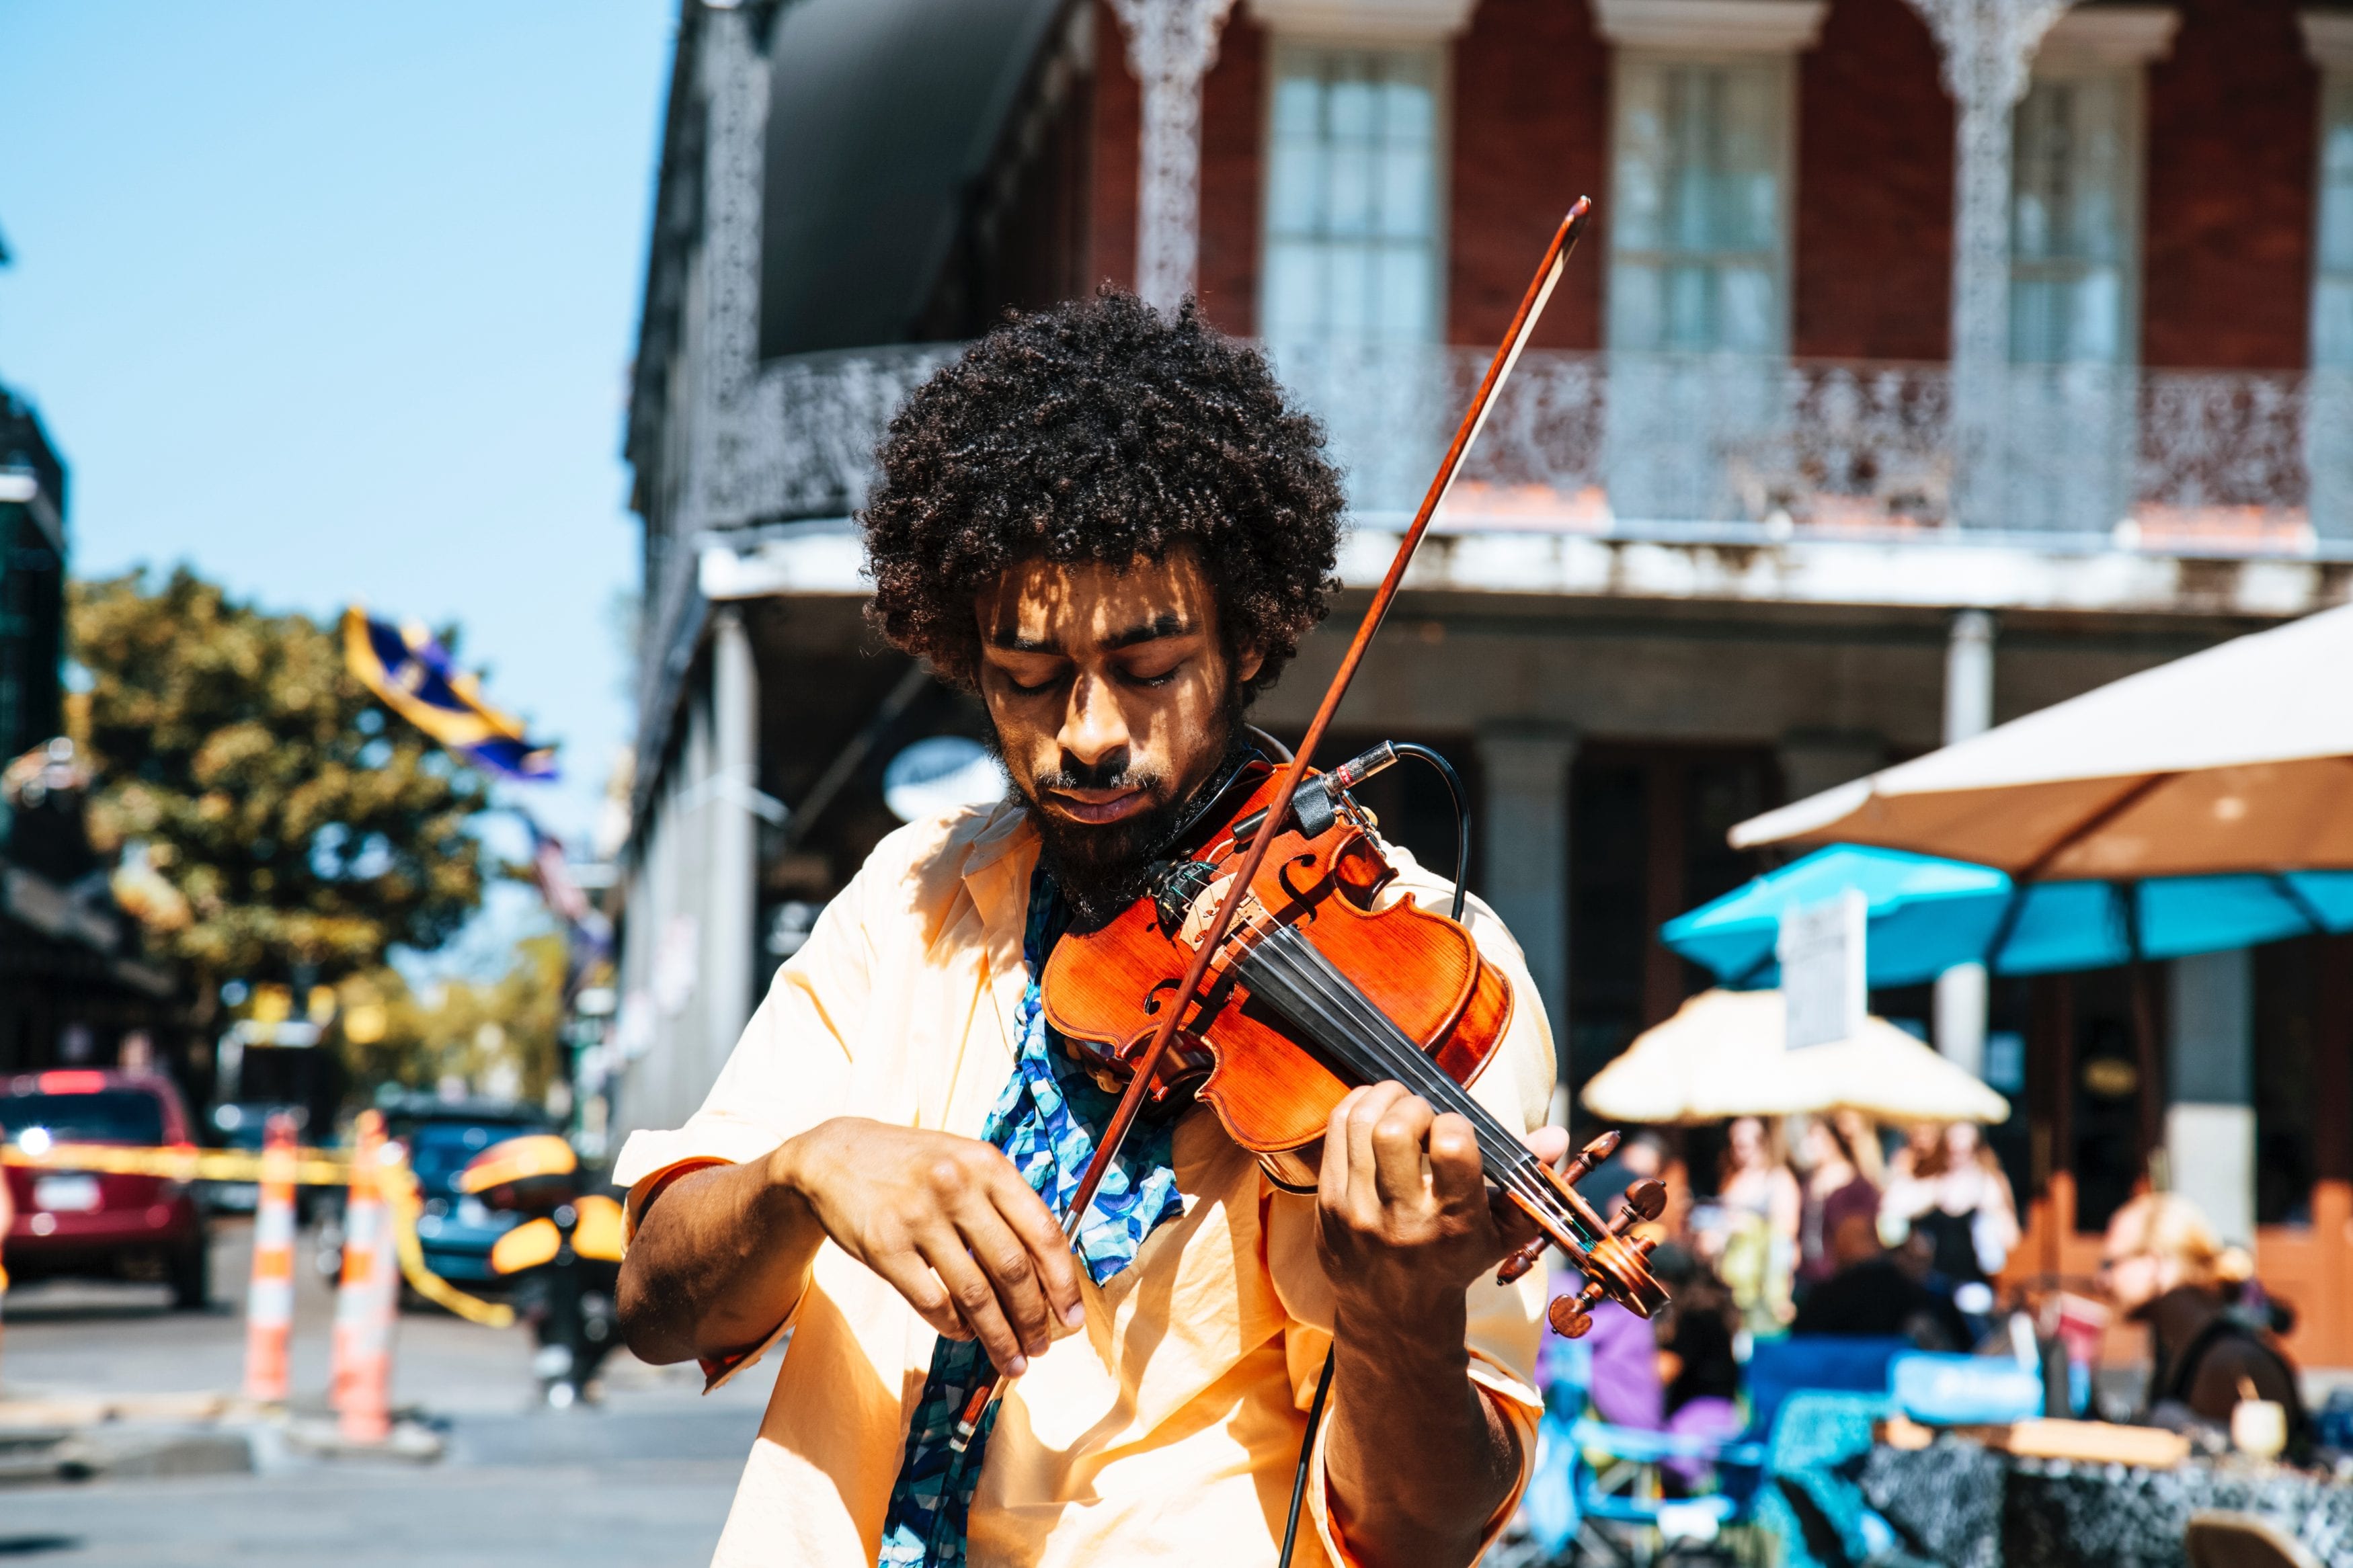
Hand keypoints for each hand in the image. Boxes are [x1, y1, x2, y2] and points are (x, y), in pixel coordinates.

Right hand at [773, 1117, 1084, 1374]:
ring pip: (975, 1295)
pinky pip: (933, 1303)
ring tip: (1012, 1360)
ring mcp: (918, 1217)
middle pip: (1012, 1269)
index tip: (1073, 1318)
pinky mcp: (885, 1247)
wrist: (835, 1156)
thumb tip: (1048, 1274)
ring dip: (999, 1337)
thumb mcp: (965, 1163)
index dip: (1064, 1282)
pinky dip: (955, 1328)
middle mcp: (957, 1187)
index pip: (1043, 1232)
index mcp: (987, 1164)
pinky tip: (966, 1335)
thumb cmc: (914, 1166)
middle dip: (1033, 1319)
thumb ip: (1004, 1205)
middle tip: (1040, 1348)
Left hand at [1314, 1082, 1569, 1335]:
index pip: (1452, 1146)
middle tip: (1423, 1115)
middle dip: (1415, 1106)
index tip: (1455, 1133)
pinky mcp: (1327, 1204)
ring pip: (1361, 1123)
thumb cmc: (1456, 1261)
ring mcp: (1357, 1211)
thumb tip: (1556, 1134)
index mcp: (1453, 1223)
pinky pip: (1336, 1132)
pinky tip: (1373, 1113)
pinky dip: (1356, 1108)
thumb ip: (1529, 1181)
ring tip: (1399, 1104)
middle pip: (1397, 1128)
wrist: (1394, 1314)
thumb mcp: (1502, 1233)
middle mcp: (1402, 1218)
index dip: (1456, 1123)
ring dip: (1384, 1098)